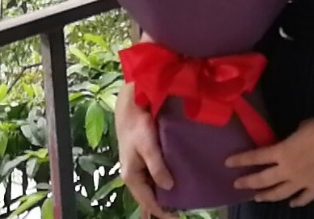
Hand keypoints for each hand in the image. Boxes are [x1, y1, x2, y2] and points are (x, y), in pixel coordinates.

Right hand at [115, 83, 177, 218]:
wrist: (131, 108)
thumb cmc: (138, 127)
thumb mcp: (148, 146)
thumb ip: (157, 167)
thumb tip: (169, 187)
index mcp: (132, 177)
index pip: (148, 202)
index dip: (162, 212)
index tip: (178, 218)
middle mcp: (133, 176)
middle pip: (148, 198)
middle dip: (162, 207)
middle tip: (180, 212)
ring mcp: (137, 168)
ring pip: (150, 188)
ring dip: (162, 196)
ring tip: (179, 202)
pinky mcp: (142, 159)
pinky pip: (152, 177)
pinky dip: (160, 184)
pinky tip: (171, 183)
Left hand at [227, 117, 313, 207]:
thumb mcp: (301, 127)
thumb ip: (290, 138)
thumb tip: (289, 143)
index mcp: (283, 151)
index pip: (256, 157)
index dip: (240, 160)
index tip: (227, 163)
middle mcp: (288, 170)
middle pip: (263, 180)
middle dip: (248, 182)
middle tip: (238, 184)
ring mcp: (302, 182)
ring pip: (280, 194)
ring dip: (267, 196)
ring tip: (257, 197)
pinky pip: (303, 198)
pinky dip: (296, 202)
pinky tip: (291, 203)